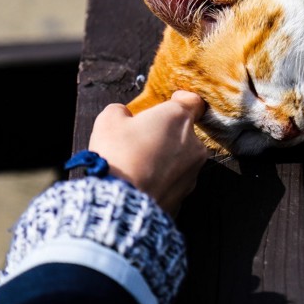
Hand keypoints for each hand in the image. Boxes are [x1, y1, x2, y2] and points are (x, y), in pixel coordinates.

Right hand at [88, 91, 208, 214]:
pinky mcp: (185, 196)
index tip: (169, 103)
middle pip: (184, 133)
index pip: (193, 102)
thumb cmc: (117, 155)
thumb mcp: (109, 120)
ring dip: (166, 159)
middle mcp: (194, 144)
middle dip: (167, 134)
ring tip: (139, 166)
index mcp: (178, 118)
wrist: (120, 203)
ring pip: (181, 159)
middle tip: (141, 141)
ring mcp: (192, 172)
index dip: (180, 100)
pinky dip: (162, 181)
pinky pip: (173, 182)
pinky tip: (142, 183)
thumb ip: (121, 111)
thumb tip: (125, 116)